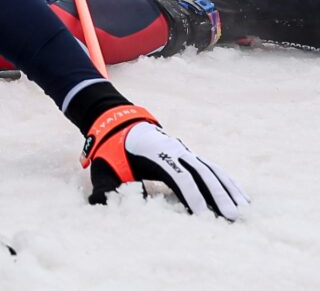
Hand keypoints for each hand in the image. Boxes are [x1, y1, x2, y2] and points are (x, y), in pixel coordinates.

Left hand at [83, 106, 248, 220]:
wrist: (121, 126)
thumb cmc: (112, 150)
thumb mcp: (102, 165)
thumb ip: (103, 185)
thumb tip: (98, 203)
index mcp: (156, 153)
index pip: (180, 176)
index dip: (192, 195)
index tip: (203, 215)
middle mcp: (176, 151)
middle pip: (203, 173)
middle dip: (219, 195)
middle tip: (233, 218)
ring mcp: (186, 152)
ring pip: (213, 170)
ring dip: (229, 189)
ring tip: (244, 211)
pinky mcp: (191, 157)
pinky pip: (214, 169)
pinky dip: (229, 182)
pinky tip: (243, 197)